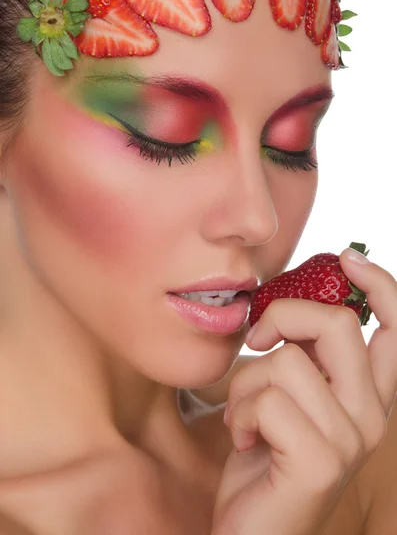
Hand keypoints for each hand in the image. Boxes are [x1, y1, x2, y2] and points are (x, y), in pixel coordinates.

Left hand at [211, 250, 396, 534]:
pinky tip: (244, 438)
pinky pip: (267, 399)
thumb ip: (304, 356)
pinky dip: (239, 412)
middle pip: (336, 324)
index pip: (396, 330)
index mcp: (367, 396)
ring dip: (246, 382)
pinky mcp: (320, 461)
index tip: (347, 258)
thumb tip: (292, 307)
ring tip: (244, 413)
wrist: (252, 531)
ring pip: (287, 361)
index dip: (380, 285)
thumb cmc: (265, 456)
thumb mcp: (289, 396)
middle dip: (283, 317)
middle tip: (258, 340)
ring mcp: (351, 440)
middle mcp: (372, 415)